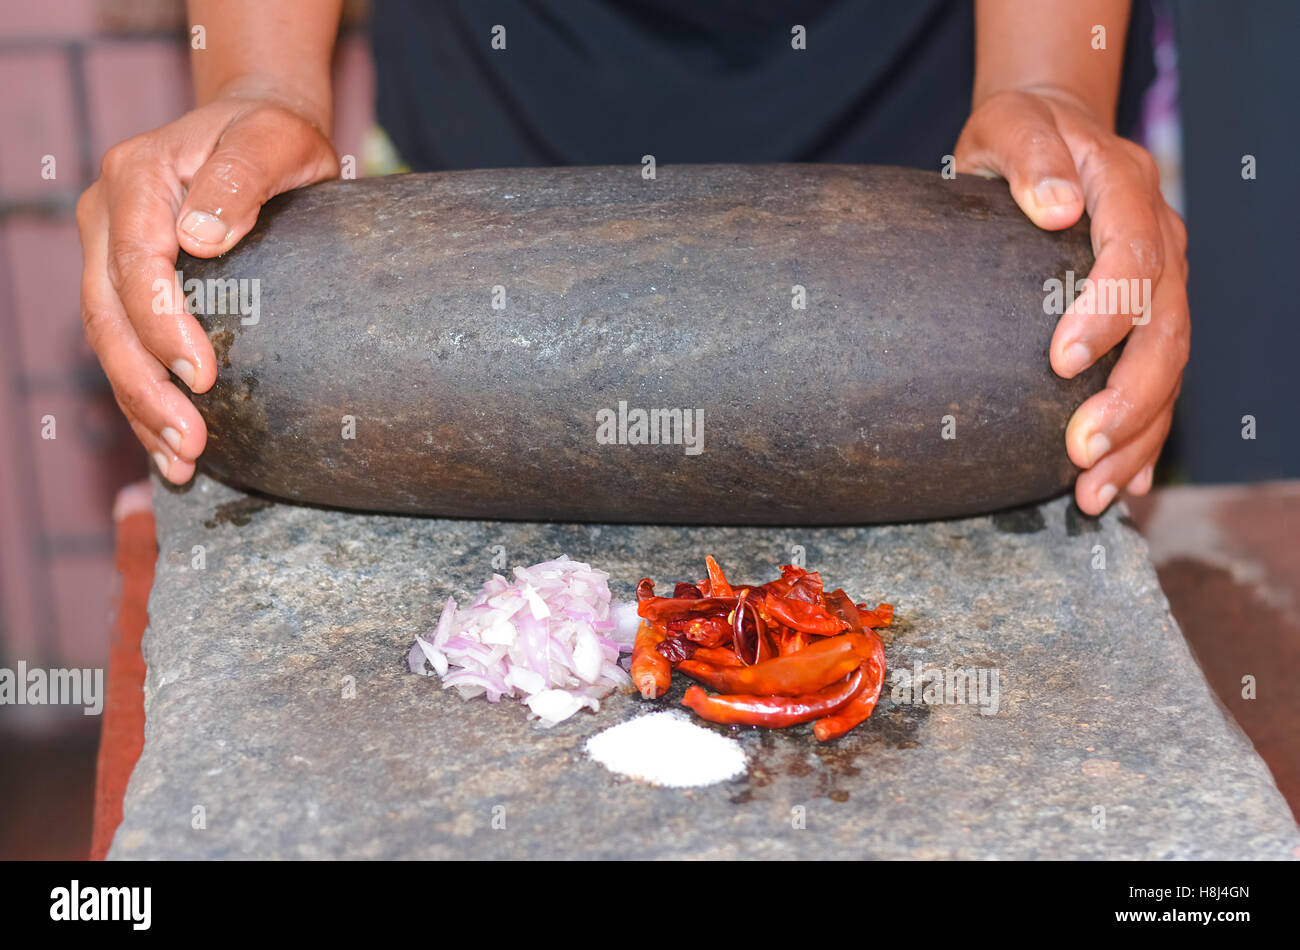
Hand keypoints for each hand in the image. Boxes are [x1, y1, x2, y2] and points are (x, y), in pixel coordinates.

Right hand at [77, 95, 337, 482]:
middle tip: (190, 444)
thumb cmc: (271, 134)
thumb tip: (201, 238)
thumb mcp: (273, 139)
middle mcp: (107, 216)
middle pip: (109, 314)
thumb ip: (239, 178)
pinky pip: (124, 347)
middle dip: (146, 387)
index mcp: (136, 178)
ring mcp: (108, 251)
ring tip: (183, 463)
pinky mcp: (125, 282)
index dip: (162, 325)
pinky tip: (169, 448)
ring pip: (109, 341)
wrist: (254, 128)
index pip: (136, 263)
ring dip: (141, 407)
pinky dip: (144, 400)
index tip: (202, 375)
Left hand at [955, 87, 1188, 514]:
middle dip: (1129, 397)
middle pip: (1166, 328)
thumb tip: (1055, 207)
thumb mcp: (1012, 124)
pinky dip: (1143, 437)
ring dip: (1137, 435)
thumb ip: (1031, 157)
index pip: (1134, 257)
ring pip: (1169, 367)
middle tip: (1079, 450)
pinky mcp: (1149, 315)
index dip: (1107, 313)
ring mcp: (1163, 282)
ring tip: (1092, 492)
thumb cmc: (1022, 132)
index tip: (1062, 362)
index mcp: (1128, 191)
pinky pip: (1158, 382)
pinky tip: (1119, 484)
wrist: (1054, 132)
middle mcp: (1160, 240)